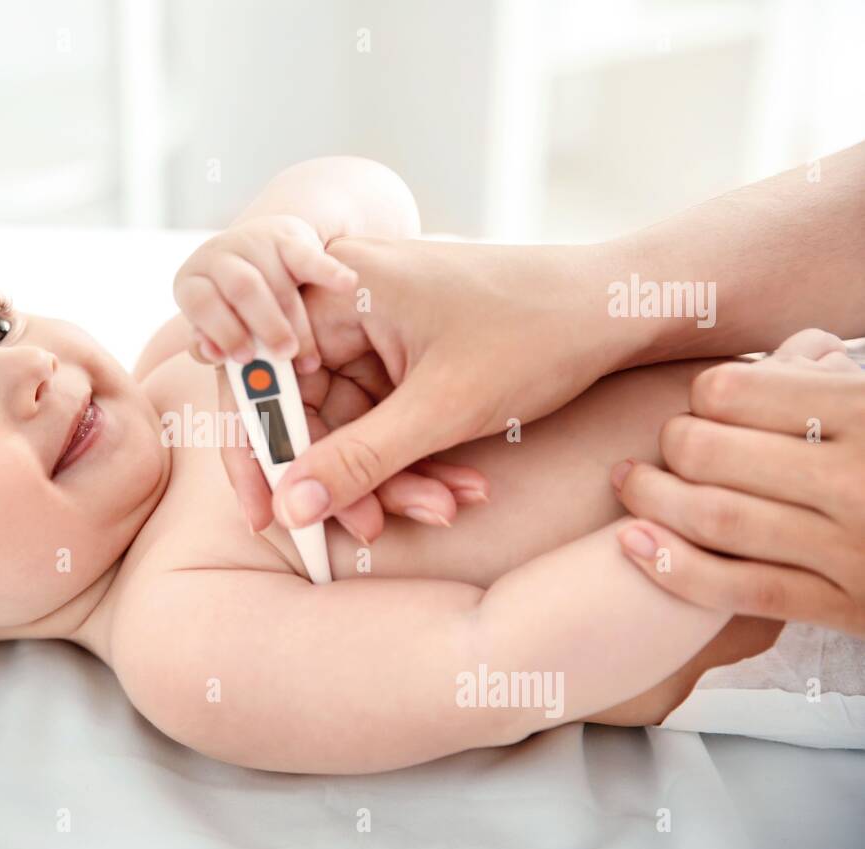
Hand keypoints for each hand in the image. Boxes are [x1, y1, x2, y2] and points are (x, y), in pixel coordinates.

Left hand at [173, 214, 358, 374]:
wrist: (258, 252)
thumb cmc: (232, 305)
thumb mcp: (215, 323)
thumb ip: (210, 344)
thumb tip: (214, 354)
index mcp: (193, 281)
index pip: (202, 303)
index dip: (223, 331)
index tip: (246, 358)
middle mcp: (220, 255)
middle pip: (244, 289)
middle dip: (267, 326)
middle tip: (285, 356)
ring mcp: (255, 242)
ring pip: (279, 282)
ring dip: (297, 323)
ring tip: (309, 359)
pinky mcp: (288, 237)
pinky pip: (308, 255)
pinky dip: (329, 271)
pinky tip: (347, 285)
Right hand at [216, 235, 636, 540]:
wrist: (617, 307)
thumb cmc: (536, 334)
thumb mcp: (441, 408)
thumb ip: (357, 460)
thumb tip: (291, 507)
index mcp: (340, 288)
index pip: (266, 378)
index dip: (262, 450)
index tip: (269, 514)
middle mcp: (348, 298)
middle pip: (309, 405)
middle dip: (344, 473)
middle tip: (369, 527)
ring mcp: (380, 324)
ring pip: (353, 420)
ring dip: (391, 473)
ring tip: (443, 508)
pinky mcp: (407, 348)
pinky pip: (387, 414)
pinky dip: (416, 454)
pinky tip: (458, 487)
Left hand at [613, 329, 864, 634]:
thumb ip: (840, 377)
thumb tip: (798, 348)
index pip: (738, 392)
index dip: (707, 393)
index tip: (705, 398)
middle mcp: (858, 482)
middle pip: (711, 453)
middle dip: (671, 444)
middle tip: (665, 441)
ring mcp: (852, 552)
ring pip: (717, 520)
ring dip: (653, 500)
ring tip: (628, 481)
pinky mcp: (849, 609)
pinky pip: (742, 590)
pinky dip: (676, 569)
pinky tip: (635, 543)